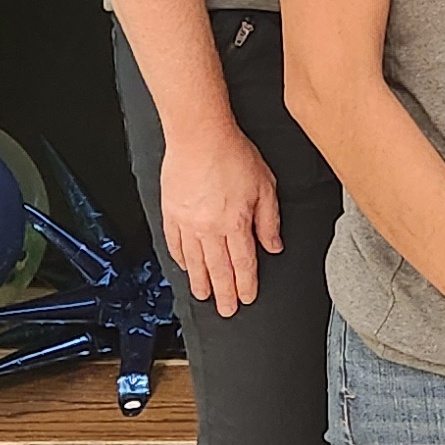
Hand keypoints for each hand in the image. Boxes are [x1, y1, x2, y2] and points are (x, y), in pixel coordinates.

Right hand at [158, 111, 281, 316]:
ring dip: (200, 282)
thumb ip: (269, 220)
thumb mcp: (265, 185)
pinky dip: (180, 259)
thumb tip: (274, 246)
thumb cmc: (232, 154)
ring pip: (195, 261)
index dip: (246, 284)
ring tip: (203, 296)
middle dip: (224, 293)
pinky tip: (185, 267)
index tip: (247, 298)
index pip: (243, 263)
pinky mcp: (171, 212)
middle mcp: (210, 228)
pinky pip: (174, 244)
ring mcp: (187, 222)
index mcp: (235, 223)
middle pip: (218, 269)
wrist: (198, 135)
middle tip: (226, 310)